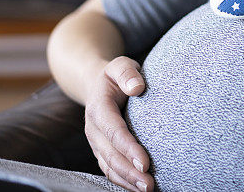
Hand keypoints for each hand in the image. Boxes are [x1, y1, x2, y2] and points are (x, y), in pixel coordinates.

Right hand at [84, 56, 154, 191]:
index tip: (145, 162)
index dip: (128, 148)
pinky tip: (137, 187)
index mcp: (98, 108)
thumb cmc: (118, 74)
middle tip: (150, 184)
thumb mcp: (121, 65)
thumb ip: (127, 72)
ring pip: (108, 166)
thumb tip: (137, 87)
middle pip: (110, 155)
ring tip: (147, 189)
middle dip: (129, 171)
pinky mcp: (102, 150)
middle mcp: (94, 128)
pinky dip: (122, 180)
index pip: (114, 131)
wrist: (100, 83)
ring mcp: (96, 142)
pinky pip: (109, 169)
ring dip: (126, 180)